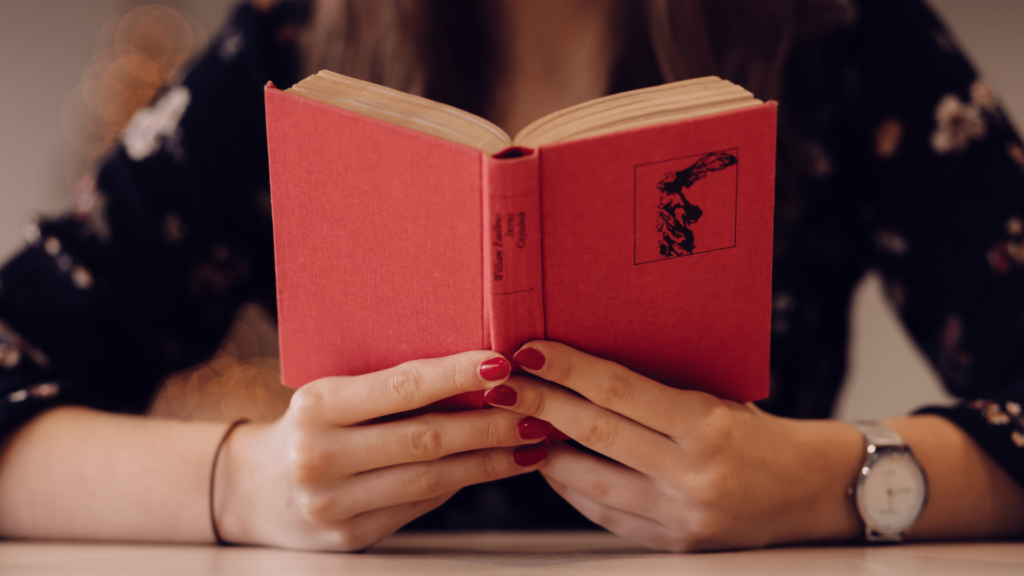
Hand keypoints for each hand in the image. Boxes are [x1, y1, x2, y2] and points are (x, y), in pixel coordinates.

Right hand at [214, 351, 551, 550]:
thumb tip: (478, 375)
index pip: (401, 386)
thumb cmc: (311, 426)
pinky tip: (494, 467)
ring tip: (532, 443)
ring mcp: (333, 505)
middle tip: (537, 411)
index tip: (502, 363)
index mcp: (316, 407)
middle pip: (425, 439)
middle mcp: (319, 457)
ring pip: (431, 480)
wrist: (254, 489)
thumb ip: (390, 389)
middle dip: (490, 425)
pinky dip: (462, 484)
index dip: (456, 375)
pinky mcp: (350, 537)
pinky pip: (420, 506)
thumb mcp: (333, 395)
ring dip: (490, 461)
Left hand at [485, 341, 864, 550]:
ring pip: (589, 481)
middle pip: (595, 434)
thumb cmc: (759, 433)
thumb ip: (658, 390)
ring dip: (545, 450)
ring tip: (516, 422)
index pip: (620, 391)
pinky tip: (552, 462)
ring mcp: (679, 516)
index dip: (569, 369)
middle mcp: (691, 474)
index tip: (530, 351)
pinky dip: (572, 487)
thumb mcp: (718, 397)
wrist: (810, 492)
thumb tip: (586, 366)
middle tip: (503, 383)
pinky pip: (604, 514)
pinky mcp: (672, 543)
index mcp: (707, 426)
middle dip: (541, 404)